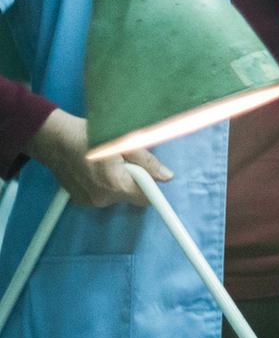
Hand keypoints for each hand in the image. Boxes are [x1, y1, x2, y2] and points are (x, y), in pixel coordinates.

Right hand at [25, 109, 172, 207]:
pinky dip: (103, 185)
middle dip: (134, 181)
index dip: (153, 189)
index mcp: (114, 184)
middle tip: (123, 162)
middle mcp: (102, 198)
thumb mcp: (124, 143)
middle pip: (132, 197)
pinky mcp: (81, 201)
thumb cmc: (88, 136)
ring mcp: (89, 202)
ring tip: (106, 164)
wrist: (53, 139)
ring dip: (117, 183)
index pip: (146, 199)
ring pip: (117, 196)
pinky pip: (103, 196)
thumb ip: (147, 162)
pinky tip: (94, 170)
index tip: (155, 183)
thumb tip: (167, 177)